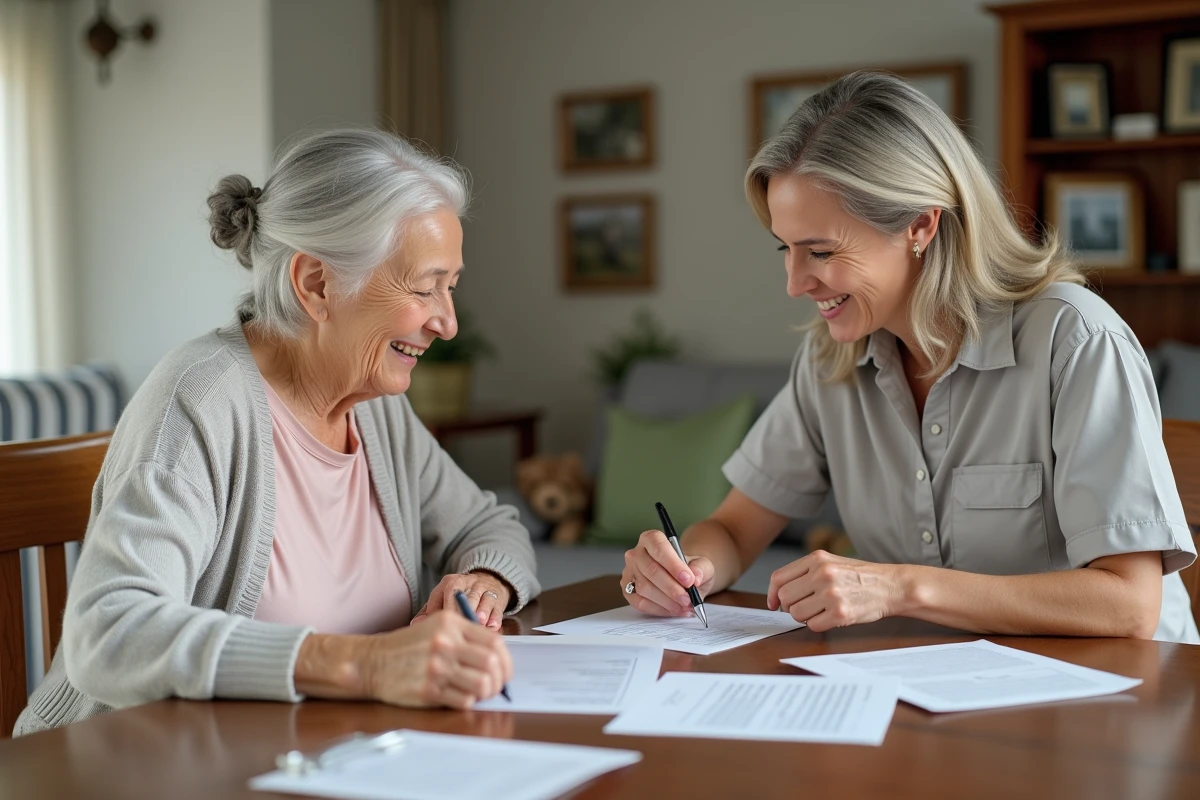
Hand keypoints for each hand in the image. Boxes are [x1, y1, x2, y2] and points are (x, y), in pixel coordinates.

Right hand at [361, 611, 512, 708]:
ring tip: (481, 693)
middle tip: (496, 686)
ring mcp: (437, 668)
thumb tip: (498, 655)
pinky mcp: (428, 691)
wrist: (372, 662)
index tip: (504, 670)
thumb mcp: (435, 626)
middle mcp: (445, 643)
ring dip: (487, 692)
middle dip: (500, 679)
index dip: (506, 659)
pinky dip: (468, 701)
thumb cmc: (407, 646)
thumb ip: (465, 635)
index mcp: (451, 624)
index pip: (494, 642)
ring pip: (482, 684)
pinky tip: (460, 697)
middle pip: (492, 664)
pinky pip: (464, 700)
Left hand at [412, 571, 510, 629]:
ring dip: (481, 613)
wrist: (488, 580)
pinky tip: (492, 626)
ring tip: (478, 622)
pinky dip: (495, 618)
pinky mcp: (498, 596)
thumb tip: (415, 625)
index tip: (441, 627)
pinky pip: (497, 607)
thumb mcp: (442, 598)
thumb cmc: (459, 596)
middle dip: (463, 612)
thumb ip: (428, 612)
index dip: (443, 612)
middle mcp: (468, 582)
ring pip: (483, 600)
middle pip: (465, 597)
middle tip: (460, 626)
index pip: (444, 595)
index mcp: (450, 582)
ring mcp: (484, 589)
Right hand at [620, 529, 714, 616]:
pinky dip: (659, 609)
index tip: (689, 580)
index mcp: (651, 539)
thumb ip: (701, 568)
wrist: (682, 580)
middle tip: (688, 599)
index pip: (659, 547)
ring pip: (645, 588)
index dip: (673, 565)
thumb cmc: (687, 569)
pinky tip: (674, 610)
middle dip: (672, 588)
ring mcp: (629, 573)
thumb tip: (696, 576)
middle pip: (651, 570)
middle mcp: (636, 553)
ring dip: (667, 601)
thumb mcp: (701, 564)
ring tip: (684, 606)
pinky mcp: (628, 591)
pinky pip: (640, 603)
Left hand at [767, 550, 903, 631]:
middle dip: (791, 606)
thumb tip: (778, 594)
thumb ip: (805, 572)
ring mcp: (831, 593)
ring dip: (805, 617)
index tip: (773, 603)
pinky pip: (813, 625)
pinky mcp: (841, 613)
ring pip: (796, 614)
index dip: (771, 594)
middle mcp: (822, 574)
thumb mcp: (831, 563)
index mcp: (817, 559)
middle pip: (785, 598)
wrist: (891, 585)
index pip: (778, 578)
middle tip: (807, 607)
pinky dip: (819, 624)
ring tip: (821, 610)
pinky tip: (831, 616)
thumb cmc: (860, 576)